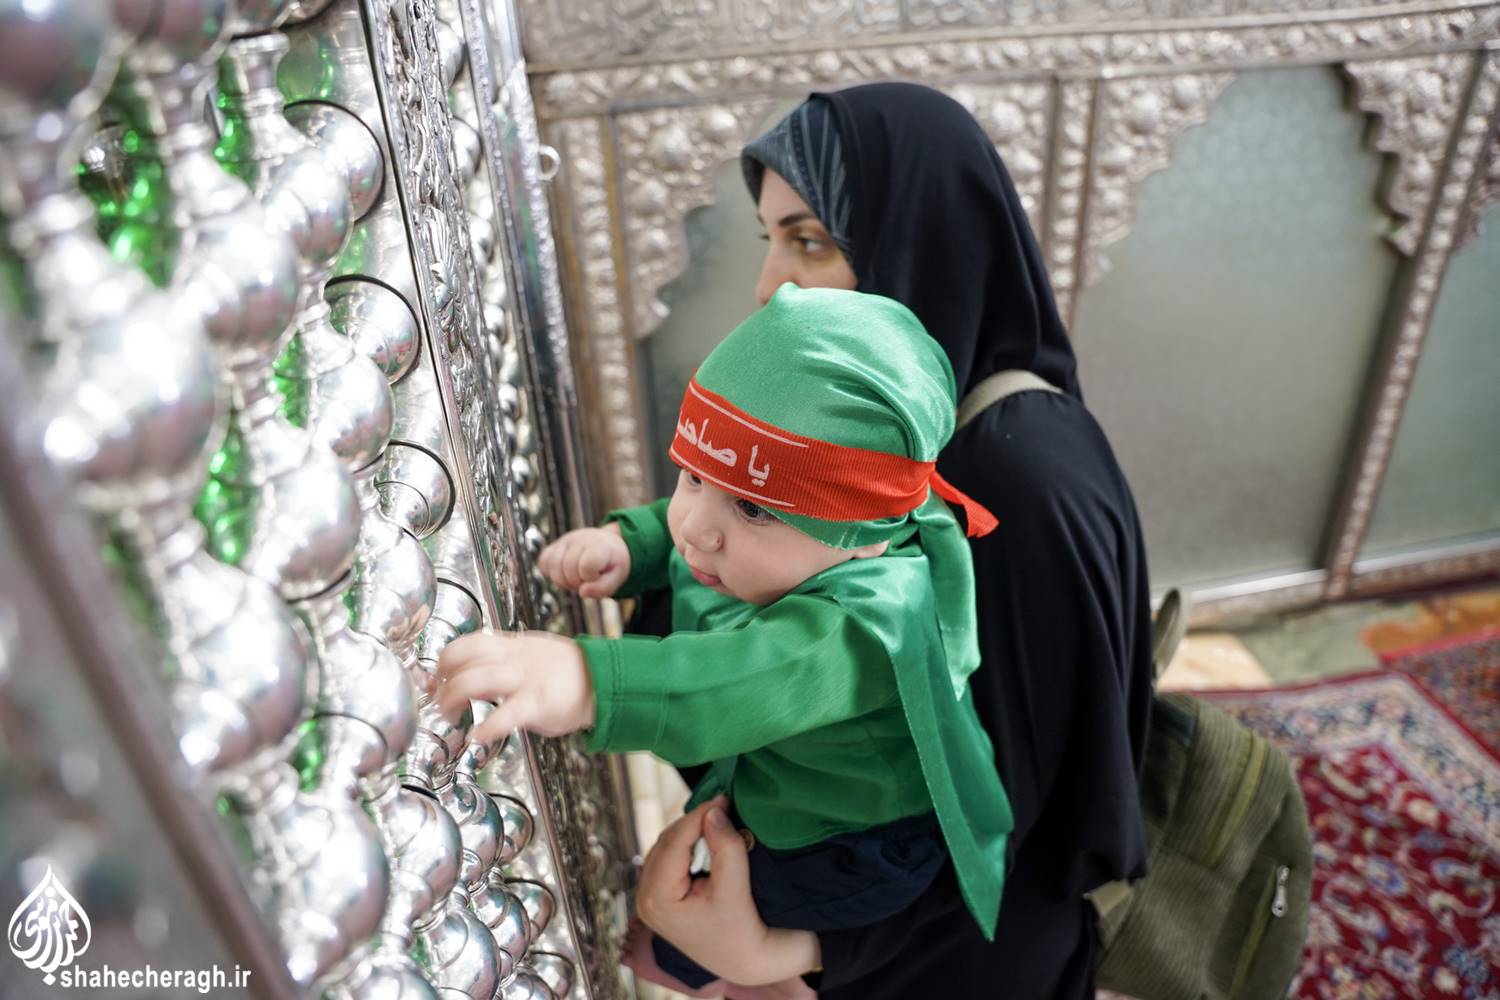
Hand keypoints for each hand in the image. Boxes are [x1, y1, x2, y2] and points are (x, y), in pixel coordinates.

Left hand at [435, 630, 594, 743]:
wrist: (601, 680)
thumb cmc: (563, 672)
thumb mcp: (529, 653)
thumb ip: (499, 660)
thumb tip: (466, 673)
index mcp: (511, 647)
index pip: (467, 643)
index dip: (444, 660)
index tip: (435, 677)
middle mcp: (514, 660)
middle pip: (465, 659)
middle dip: (443, 682)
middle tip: (438, 700)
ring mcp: (526, 680)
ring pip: (479, 680)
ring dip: (454, 698)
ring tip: (449, 714)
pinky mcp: (538, 704)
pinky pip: (508, 714)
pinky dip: (488, 727)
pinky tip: (477, 736)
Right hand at [538, 525, 630, 597]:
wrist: (606, 545)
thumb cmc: (611, 563)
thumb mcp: (617, 577)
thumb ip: (602, 588)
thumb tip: (582, 593)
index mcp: (599, 546)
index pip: (587, 565)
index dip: (591, 577)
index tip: (598, 575)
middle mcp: (580, 539)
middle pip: (568, 568)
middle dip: (577, 582)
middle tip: (587, 580)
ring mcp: (564, 541)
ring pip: (553, 566)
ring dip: (563, 581)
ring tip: (577, 578)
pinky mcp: (553, 545)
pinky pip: (543, 562)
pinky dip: (552, 574)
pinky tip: (565, 574)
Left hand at [636, 798, 820, 986]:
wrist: (742, 958)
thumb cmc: (740, 928)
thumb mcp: (735, 887)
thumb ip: (725, 847)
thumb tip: (713, 811)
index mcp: (657, 900)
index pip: (674, 843)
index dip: (698, 816)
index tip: (722, 798)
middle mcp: (644, 899)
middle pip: (666, 842)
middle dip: (694, 821)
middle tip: (722, 803)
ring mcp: (648, 899)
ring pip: (666, 847)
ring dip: (689, 830)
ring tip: (717, 817)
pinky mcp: (657, 896)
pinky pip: (668, 857)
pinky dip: (686, 843)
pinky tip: (706, 835)